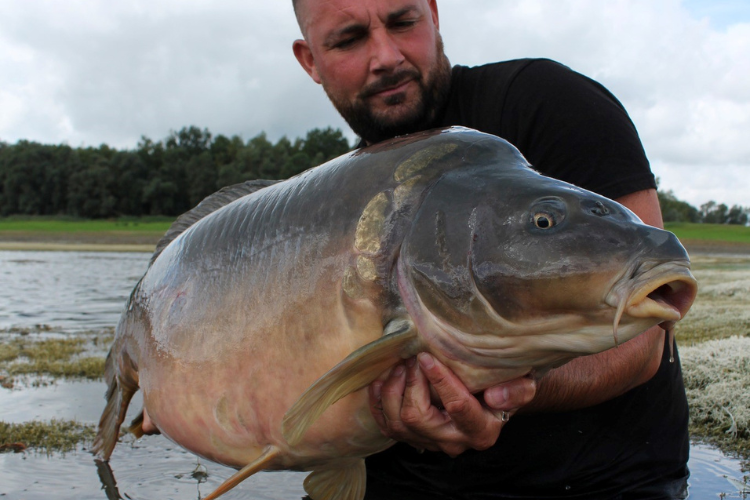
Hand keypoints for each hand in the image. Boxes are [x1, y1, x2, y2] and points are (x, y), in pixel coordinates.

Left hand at [369, 353, 536, 456]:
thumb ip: (516, 391)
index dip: (439, 380)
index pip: (457, 406)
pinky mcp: (412, 438)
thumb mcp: (523, 385)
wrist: (493, 400)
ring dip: (393, 390)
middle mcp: (453, 442)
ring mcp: (429, 442)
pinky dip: (379, 402)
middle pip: (418, 418)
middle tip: (412, 358)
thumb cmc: (506, 385)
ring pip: (398, 423)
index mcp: (481, 431)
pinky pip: (386, 425)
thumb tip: (495, 395)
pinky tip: (382, 380)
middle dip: (410, 383)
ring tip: (400, 364)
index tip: (427, 356)